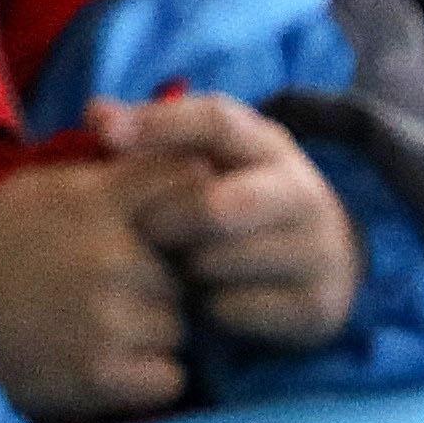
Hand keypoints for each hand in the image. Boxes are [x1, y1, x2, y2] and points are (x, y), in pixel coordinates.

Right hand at [0, 156, 191, 422]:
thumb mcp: (39, 189)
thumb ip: (106, 176)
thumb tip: (180, 160)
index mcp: (94, 200)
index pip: (185, 180)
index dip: (192, 203)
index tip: (179, 226)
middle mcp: (111, 256)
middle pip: (189, 265)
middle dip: (167, 278)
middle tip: (123, 290)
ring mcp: (108, 318)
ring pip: (181, 324)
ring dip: (157, 330)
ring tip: (108, 329)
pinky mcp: (100, 375)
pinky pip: (169, 377)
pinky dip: (149, 378)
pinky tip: (115, 366)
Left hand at [98, 88, 359, 351]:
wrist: (328, 264)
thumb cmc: (240, 205)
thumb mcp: (210, 162)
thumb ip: (152, 137)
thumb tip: (95, 112)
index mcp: (271, 146)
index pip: (217, 120)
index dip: (159, 124)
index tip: (105, 136)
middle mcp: (303, 193)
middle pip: (214, 204)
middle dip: (164, 222)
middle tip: (140, 233)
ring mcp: (316, 251)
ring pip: (219, 262)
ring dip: (183, 270)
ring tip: (176, 265)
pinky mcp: (316, 305)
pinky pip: (233, 310)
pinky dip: (207, 309)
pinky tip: (206, 300)